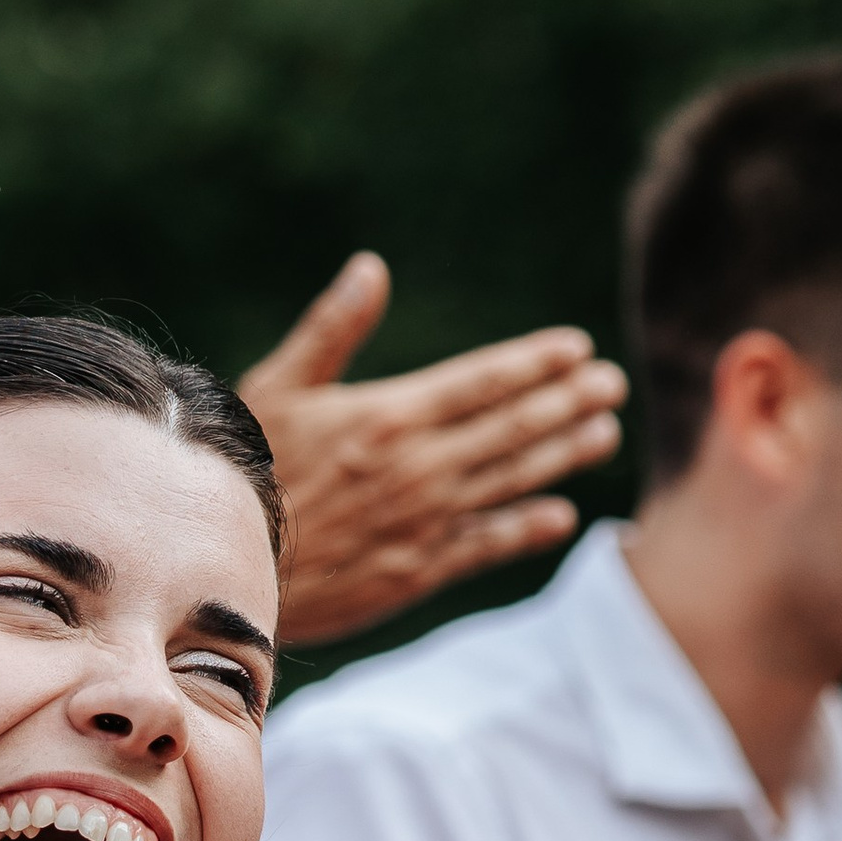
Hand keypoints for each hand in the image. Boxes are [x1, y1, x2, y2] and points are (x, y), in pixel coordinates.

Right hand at [239, 252, 624, 646]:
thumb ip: (331, 330)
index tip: (577, 348)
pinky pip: (488, 545)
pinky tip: (560, 515)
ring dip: (564, 455)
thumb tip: (371, 268)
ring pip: (512, 480)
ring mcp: (424, 521)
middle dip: (568, 403)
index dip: (535, 363)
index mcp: (390, 415)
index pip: (482, 381)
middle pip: (513, 427)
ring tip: (603, 433)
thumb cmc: (245, 474)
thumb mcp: (277, 388)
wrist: (230, 572)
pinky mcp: (417, 571)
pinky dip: (528, 528)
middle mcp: (419, 467)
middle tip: (611, 386)